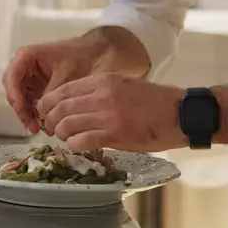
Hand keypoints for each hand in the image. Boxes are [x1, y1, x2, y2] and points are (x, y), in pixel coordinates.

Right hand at [2, 38, 102, 132]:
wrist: (91, 53)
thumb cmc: (79, 57)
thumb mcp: (66, 75)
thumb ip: (51, 92)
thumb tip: (42, 113)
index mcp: (26, 56)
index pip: (12, 77)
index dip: (14, 95)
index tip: (22, 110)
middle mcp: (23, 67)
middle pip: (13, 91)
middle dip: (21, 109)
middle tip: (32, 125)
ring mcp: (28, 79)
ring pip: (20, 100)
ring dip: (27, 115)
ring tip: (39, 129)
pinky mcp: (35, 88)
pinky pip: (30, 103)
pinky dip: (34, 114)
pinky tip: (43, 126)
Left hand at [37, 73, 185, 151]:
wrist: (180, 114)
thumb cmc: (155, 102)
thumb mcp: (123, 86)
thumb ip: (99, 93)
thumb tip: (75, 106)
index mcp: (103, 81)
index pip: (62, 91)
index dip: (49, 104)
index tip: (47, 112)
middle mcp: (101, 95)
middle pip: (60, 108)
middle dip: (51, 121)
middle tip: (53, 129)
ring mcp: (107, 114)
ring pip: (66, 125)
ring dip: (62, 135)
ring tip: (67, 139)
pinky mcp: (114, 134)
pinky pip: (80, 141)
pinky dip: (74, 145)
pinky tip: (78, 146)